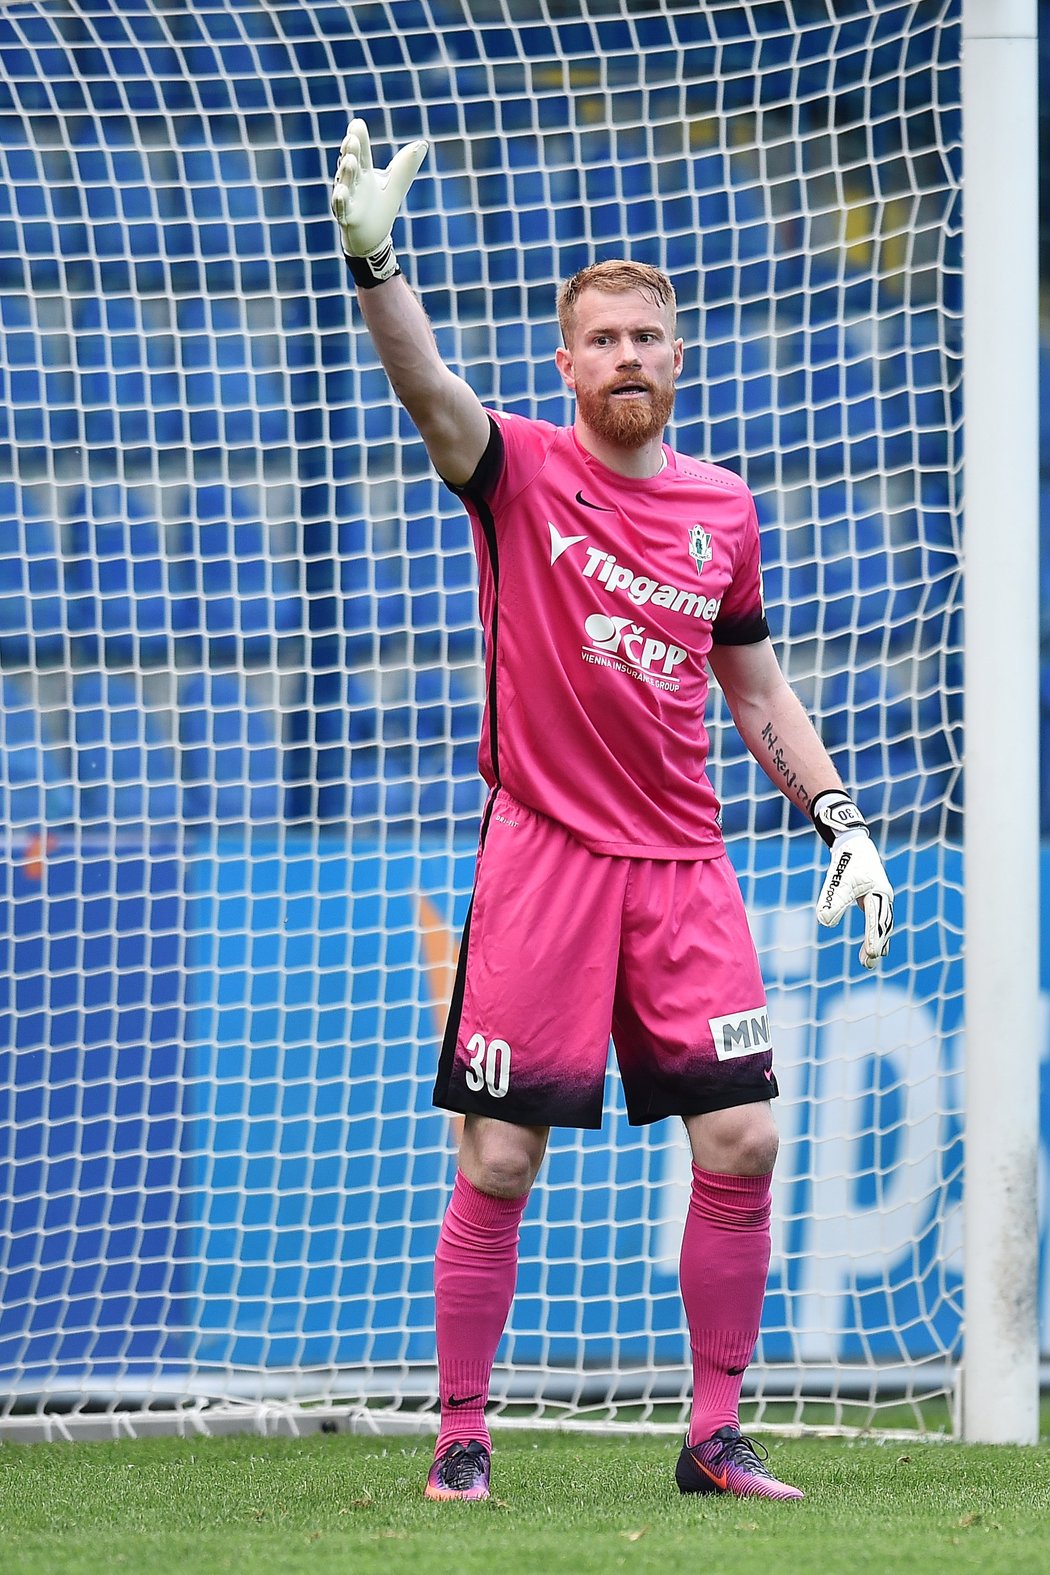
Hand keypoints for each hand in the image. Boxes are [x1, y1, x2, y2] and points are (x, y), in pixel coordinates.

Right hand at [331, 117, 427, 278]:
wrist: (372, 240)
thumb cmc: (380, 209)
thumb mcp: (395, 184)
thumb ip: (406, 166)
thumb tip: (423, 144)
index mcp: (363, 172)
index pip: (361, 153)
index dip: (359, 139)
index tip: (357, 124)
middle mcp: (352, 183)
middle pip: (350, 164)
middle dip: (350, 152)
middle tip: (352, 139)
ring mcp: (347, 200)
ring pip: (344, 184)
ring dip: (346, 172)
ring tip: (350, 161)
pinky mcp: (346, 218)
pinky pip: (341, 208)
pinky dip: (340, 200)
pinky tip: (340, 192)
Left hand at [816, 830, 893, 968]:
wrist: (853, 844)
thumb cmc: (846, 861)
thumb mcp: (838, 881)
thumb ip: (833, 901)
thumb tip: (825, 923)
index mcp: (879, 893)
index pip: (877, 921)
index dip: (874, 938)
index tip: (871, 955)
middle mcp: (884, 897)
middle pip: (883, 925)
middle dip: (877, 944)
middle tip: (868, 964)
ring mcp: (881, 897)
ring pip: (882, 924)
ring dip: (877, 941)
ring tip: (868, 960)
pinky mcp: (874, 898)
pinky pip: (878, 920)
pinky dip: (875, 933)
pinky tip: (870, 946)